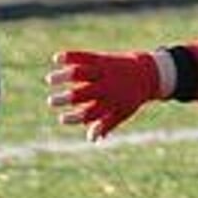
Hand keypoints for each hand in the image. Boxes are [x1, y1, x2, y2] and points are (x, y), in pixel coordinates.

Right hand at [46, 50, 164, 140]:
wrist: (148, 73)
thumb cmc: (131, 97)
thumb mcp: (122, 112)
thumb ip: (106, 125)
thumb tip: (91, 140)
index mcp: (111, 103)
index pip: (91, 113)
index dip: (76, 117)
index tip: (62, 119)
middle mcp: (107, 87)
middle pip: (84, 93)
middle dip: (67, 98)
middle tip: (51, 102)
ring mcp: (104, 72)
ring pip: (82, 73)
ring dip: (65, 76)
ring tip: (49, 80)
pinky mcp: (102, 59)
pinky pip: (84, 57)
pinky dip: (70, 57)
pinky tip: (56, 59)